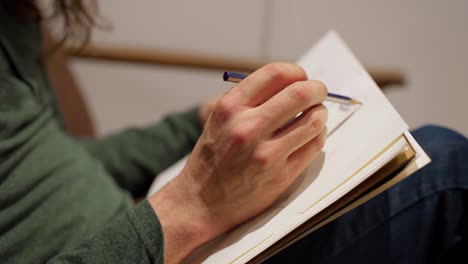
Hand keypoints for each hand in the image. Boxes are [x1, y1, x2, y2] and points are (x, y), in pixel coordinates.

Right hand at [150, 63, 327, 262]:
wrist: (202, 202)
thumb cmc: (213, 157)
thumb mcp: (220, 120)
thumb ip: (250, 100)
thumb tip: (293, 82)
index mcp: (229, 107)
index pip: (275, 74)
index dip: (296, 72)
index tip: (301, 77)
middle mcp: (247, 127)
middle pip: (300, 93)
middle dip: (317, 89)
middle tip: (318, 91)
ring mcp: (266, 153)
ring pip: (314, 120)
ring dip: (320, 113)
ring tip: (316, 114)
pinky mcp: (281, 175)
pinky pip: (314, 145)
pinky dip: (319, 134)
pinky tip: (311, 134)